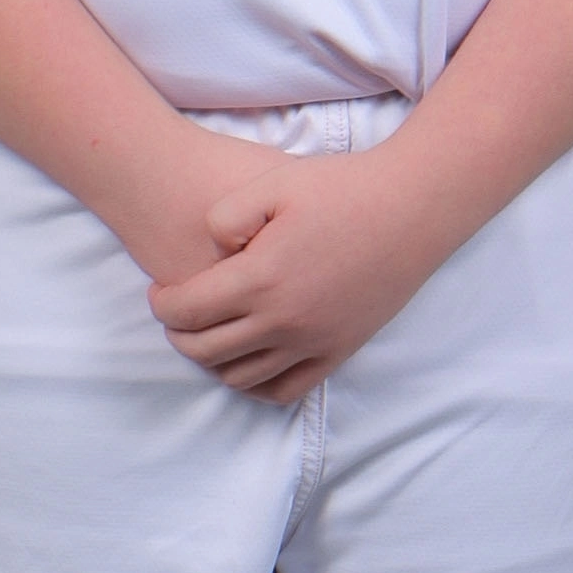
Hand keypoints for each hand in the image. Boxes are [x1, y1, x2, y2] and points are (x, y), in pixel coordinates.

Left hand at [145, 145, 444, 408]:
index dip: (162, 305)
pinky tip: (249, 361)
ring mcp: (313, 342)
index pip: (186, 312)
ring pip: (240, 377)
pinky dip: (256, 385)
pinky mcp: (338, 351)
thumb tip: (209, 253)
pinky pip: (285, 390)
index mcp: (260, 279)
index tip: (160, 292)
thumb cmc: (342, 188)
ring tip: (210, 334)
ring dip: (212, 361)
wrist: (411, 208)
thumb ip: (223, 217)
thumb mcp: (271, 182)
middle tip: (177, 312)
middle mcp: (283, 321)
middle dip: (178, 334)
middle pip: (204, 350)